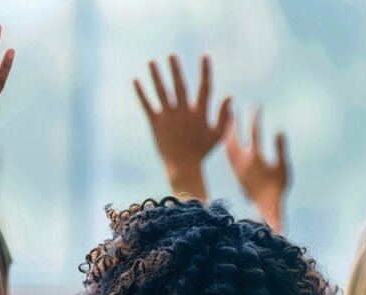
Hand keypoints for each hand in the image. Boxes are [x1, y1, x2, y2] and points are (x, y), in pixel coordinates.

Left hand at [134, 55, 231, 198]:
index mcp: (199, 113)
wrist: (183, 167)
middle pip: (179, 86)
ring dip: (156, 76)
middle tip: (171, 55)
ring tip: (151, 62)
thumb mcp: (218, 134)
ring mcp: (168, 117)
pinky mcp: (155, 123)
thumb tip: (229, 96)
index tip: (205, 56)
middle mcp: (183, 112)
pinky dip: (141, 93)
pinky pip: (147, 105)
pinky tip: (135, 80)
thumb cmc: (202, 150)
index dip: (205, 72)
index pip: (204, 88)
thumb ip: (225, 116)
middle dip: (176, 70)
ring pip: (161, 92)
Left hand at [225, 107, 288, 229]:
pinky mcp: (232, 169)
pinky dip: (226, 139)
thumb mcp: (282, 167)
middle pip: (234, 135)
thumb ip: (280, 149)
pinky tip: (226, 132)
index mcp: (254, 157)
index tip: (257, 105)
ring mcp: (234, 165)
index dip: (255, 117)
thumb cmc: (277, 187)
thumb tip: (279, 130)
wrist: (264, 206)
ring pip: (227, 142)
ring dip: (227, 128)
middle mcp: (241, 160)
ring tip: (228, 116)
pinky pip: (226, 150)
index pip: (254, 132)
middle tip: (234, 104)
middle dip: (234, 119)